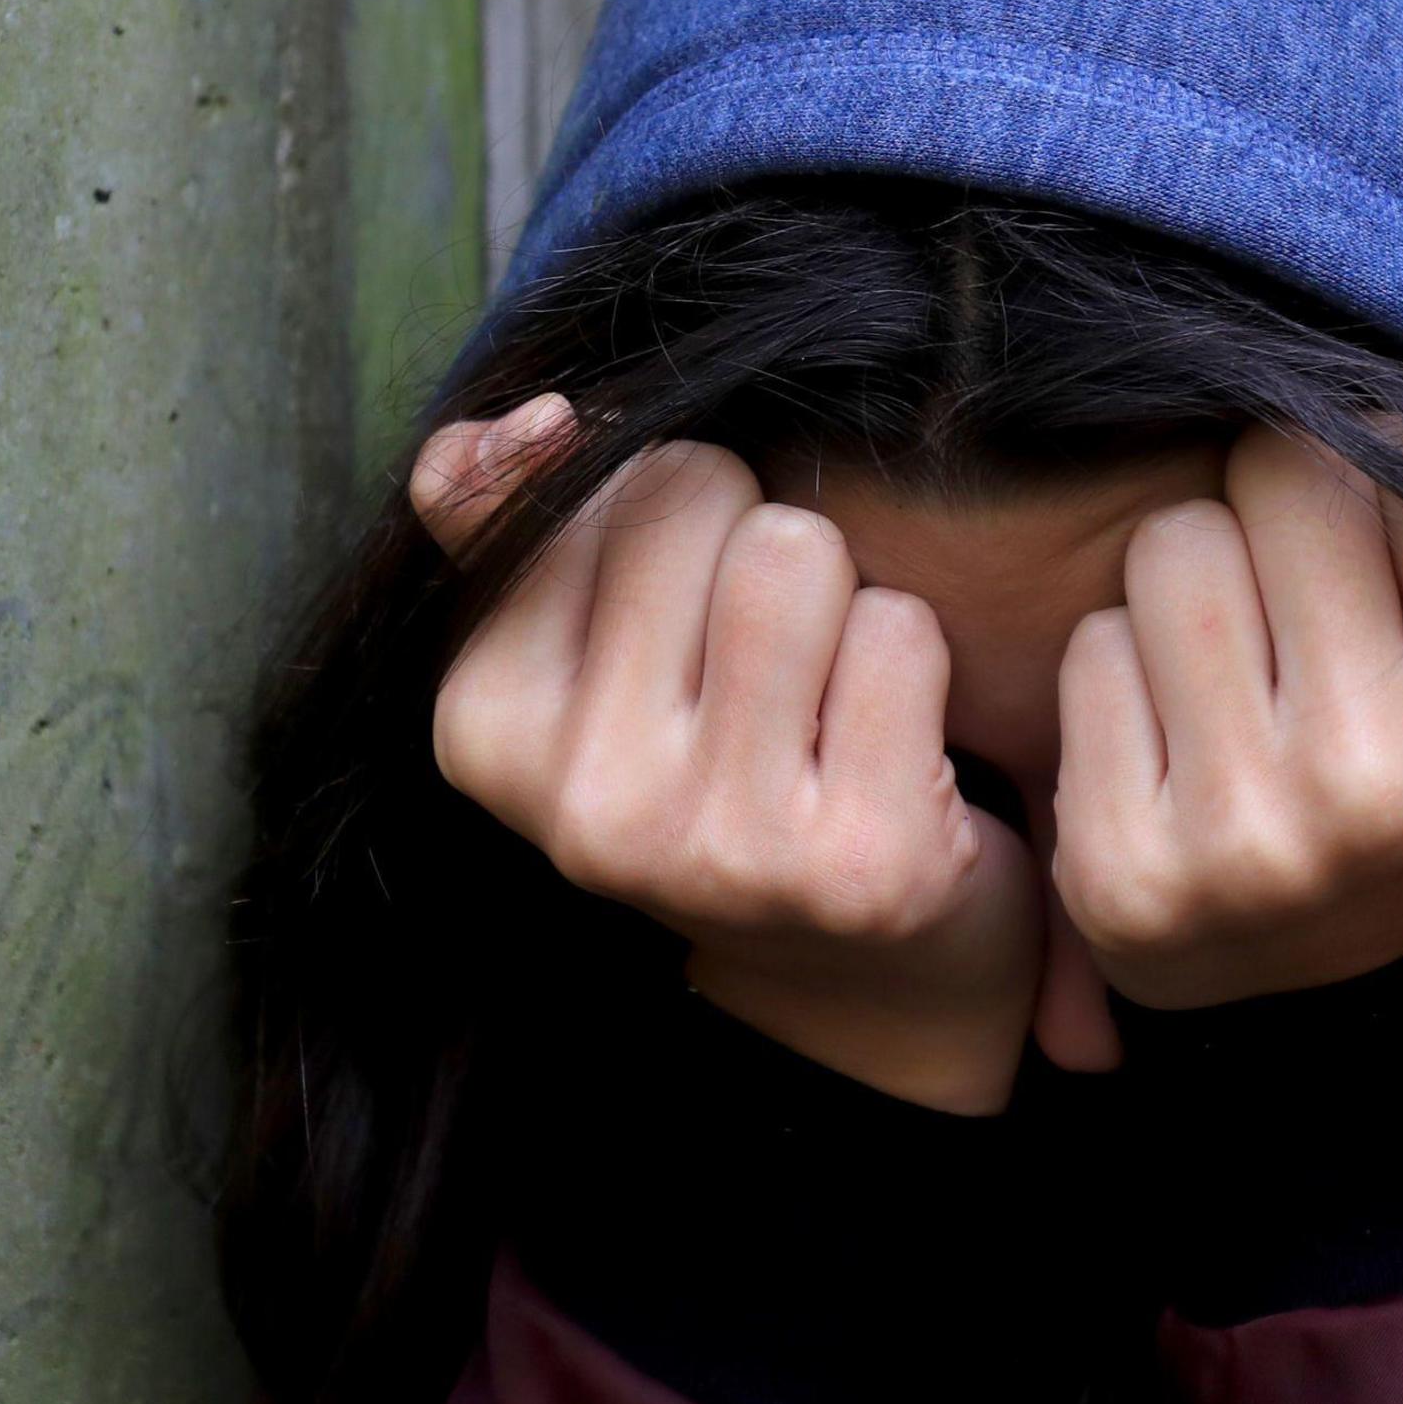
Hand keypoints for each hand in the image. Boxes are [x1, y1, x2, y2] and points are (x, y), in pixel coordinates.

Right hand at [411, 401, 1043, 1114]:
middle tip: (765, 657)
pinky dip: (916, 661)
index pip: (602, 480)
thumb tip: (526, 425)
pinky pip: (900, 631)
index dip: (676, 512)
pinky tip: (895, 744)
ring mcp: (718, 844)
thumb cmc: (713, 765)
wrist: (860, 978)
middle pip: (696, 494)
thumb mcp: (582, 654)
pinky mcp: (855, 867)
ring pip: (796, 551)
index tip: (681, 619)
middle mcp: (586, 803)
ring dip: (839, 594)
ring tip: (827, 690)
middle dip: (753, 538)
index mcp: (485, 730)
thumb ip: (514, 521)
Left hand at [1048, 416, 1402, 1011]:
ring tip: (1239, 667)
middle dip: (1280, 510)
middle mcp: (1372, 782)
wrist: (1325, 992)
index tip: (1386, 546)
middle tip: (1299, 601)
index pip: (1400, 458)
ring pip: (1174, 545)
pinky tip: (1173, 743)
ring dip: (1194, 581)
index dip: (1380, 474)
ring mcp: (1243, 836)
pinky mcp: (1125, 875)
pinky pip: (1093, 648)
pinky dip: (1123, 672)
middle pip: (1277, 475)